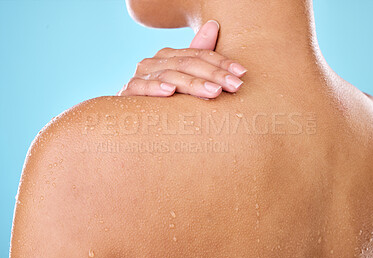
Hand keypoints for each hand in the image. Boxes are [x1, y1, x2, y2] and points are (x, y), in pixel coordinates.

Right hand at [118, 20, 246, 98]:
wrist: (131, 115)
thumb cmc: (162, 97)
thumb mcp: (183, 78)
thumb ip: (198, 55)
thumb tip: (213, 24)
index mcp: (170, 56)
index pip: (200, 54)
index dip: (222, 63)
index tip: (241, 73)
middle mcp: (156, 61)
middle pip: (189, 63)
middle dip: (215, 74)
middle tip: (235, 85)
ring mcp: (142, 74)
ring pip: (171, 75)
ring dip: (193, 84)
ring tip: (214, 92)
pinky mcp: (129, 90)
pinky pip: (142, 86)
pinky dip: (155, 87)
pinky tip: (169, 92)